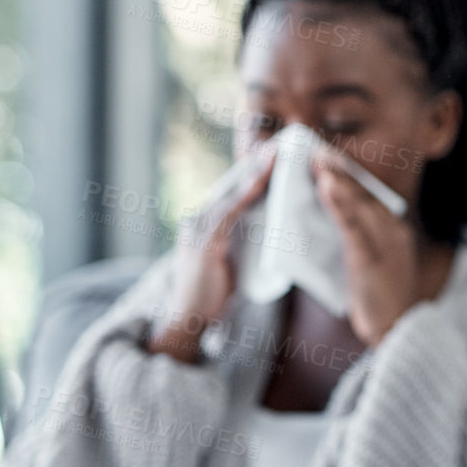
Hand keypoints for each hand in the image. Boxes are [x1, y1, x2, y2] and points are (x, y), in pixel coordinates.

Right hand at [150, 147, 275, 362]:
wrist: (186, 321)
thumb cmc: (211, 297)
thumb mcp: (230, 263)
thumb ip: (243, 243)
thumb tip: (271, 229)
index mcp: (205, 224)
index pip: (233, 193)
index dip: (253, 174)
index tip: (275, 156)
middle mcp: (198, 220)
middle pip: (231, 186)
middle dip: (256, 165)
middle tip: (280, 145)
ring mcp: (197, 229)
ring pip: (230, 194)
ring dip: (254, 173)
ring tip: (276, 155)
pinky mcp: (203, 242)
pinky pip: (228, 212)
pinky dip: (245, 194)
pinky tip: (261, 181)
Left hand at [311, 153, 422, 345]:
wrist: (398, 331)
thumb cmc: (380, 300)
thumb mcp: (369, 263)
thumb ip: (356, 239)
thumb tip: (333, 218)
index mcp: (393, 232)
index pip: (369, 197)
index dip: (349, 177)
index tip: (329, 158)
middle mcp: (394, 233)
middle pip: (366, 196)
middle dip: (343, 171)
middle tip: (319, 150)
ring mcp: (387, 246)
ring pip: (361, 206)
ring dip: (340, 181)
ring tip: (320, 161)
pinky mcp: (374, 261)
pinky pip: (355, 228)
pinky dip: (342, 206)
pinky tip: (328, 188)